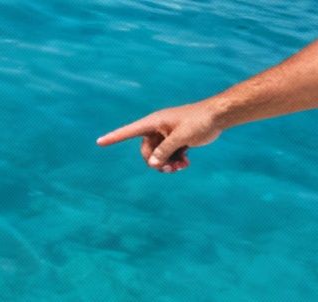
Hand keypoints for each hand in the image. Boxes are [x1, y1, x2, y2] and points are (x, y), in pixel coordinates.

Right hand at [96, 101, 224, 171]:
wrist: (219, 116)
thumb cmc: (200, 121)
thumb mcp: (181, 138)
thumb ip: (165, 151)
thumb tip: (152, 164)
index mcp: (155, 122)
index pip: (130, 131)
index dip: (114, 137)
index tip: (99, 142)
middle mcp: (158, 128)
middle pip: (147, 150)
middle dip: (156, 162)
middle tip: (169, 169)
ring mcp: (167, 134)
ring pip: (159, 155)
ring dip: (167, 163)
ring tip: (181, 167)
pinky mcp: (176, 139)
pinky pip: (168, 154)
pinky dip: (175, 160)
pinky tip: (186, 163)